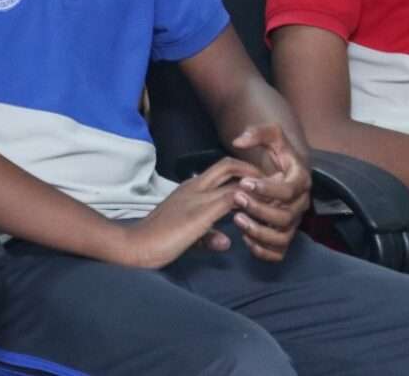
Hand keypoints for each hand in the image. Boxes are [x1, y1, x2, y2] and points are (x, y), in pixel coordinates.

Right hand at [115, 155, 258, 268]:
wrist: (136, 244)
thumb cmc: (155, 241)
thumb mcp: (185, 235)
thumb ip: (207, 236)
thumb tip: (226, 242)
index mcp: (190, 189)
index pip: (219, 170)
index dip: (240, 174)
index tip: (256, 185)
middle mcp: (196, 187)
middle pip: (228, 164)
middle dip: (252, 171)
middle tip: (269, 185)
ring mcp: (199, 197)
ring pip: (235, 179)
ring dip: (256, 186)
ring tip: (272, 196)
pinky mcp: (203, 212)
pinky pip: (233, 199)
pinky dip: (250, 202)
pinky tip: (260, 212)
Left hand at [229, 125, 311, 261]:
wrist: (286, 171)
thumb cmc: (278, 154)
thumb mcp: (272, 135)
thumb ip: (257, 133)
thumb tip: (239, 141)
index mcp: (301, 180)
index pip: (288, 190)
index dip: (266, 189)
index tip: (245, 183)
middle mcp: (301, 204)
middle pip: (284, 217)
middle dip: (259, 210)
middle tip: (236, 199)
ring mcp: (294, 223)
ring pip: (282, 238)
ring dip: (259, 232)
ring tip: (237, 220)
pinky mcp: (285, 236)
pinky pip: (278, 252)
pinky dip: (263, 250)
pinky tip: (245, 239)